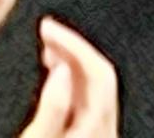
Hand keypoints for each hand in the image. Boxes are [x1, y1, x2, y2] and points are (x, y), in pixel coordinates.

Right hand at [17, 17, 118, 137]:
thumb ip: (52, 105)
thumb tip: (61, 67)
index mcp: (97, 121)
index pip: (98, 68)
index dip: (73, 42)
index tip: (48, 26)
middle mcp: (106, 126)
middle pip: (99, 74)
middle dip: (73, 47)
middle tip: (47, 30)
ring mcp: (101, 132)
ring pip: (94, 86)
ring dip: (71, 62)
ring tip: (48, 48)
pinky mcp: (90, 136)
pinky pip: (87, 99)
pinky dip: (71, 81)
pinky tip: (55, 80)